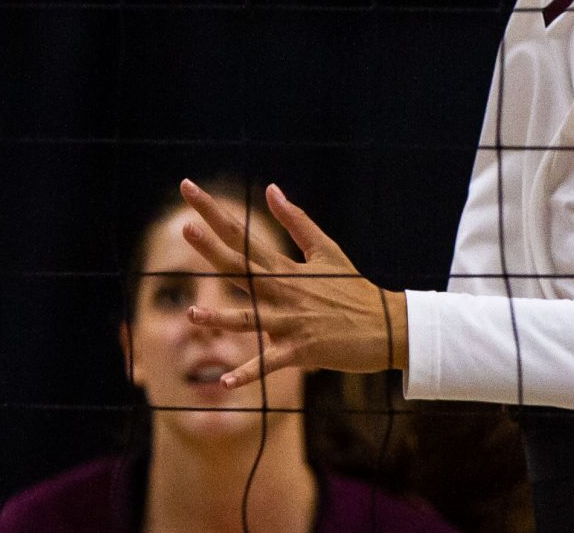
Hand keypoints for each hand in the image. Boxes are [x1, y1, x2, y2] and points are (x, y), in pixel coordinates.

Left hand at [179, 180, 408, 388]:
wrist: (386, 326)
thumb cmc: (353, 288)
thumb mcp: (326, 250)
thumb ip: (295, 221)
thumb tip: (271, 189)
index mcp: (285, 267)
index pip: (243, 236)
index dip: (215, 214)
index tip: (191, 190)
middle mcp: (283, 291)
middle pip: (239, 269)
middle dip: (211, 249)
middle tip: (186, 228)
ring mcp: (290, 322)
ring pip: (247, 320)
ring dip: (219, 318)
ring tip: (191, 314)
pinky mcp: (299, 351)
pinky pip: (268, 364)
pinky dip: (248, 374)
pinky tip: (224, 383)